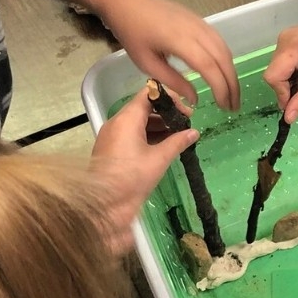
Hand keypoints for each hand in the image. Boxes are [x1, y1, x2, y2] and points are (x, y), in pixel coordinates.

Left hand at [91, 92, 197, 254]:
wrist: (104, 204)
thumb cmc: (131, 178)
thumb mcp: (159, 159)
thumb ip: (178, 142)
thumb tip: (194, 133)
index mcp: (127, 118)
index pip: (149, 93)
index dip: (170, 98)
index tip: (186, 111)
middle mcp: (117, 122)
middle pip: (144, 107)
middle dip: (166, 113)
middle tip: (186, 124)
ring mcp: (112, 135)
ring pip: (138, 121)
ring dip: (158, 125)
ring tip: (177, 137)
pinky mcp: (111, 148)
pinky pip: (131, 133)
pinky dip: (148, 135)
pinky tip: (163, 146)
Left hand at [99, 0, 239, 110]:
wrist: (128, 2)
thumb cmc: (132, 34)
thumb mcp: (147, 63)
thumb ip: (173, 81)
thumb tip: (194, 98)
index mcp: (180, 41)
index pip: (209, 66)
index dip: (220, 87)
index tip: (223, 106)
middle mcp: (196, 31)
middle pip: (223, 59)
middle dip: (231, 84)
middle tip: (233, 106)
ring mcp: (201, 23)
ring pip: (225, 50)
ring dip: (231, 73)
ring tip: (231, 93)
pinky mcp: (200, 21)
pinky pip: (220, 42)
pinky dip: (226, 60)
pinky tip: (223, 72)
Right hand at [263, 9, 297, 122]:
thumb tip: (288, 117)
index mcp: (291, 45)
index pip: (273, 77)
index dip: (283, 95)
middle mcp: (283, 41)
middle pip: (277, 75)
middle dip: (294, 92)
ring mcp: (287, 40)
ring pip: (283, 72)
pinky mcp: (293, 42)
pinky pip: (289, 65)